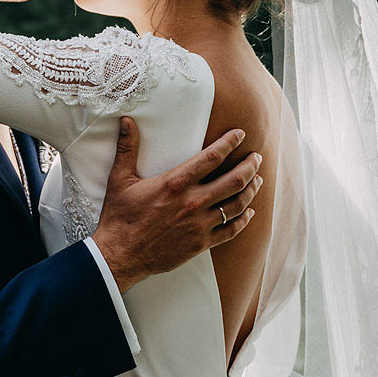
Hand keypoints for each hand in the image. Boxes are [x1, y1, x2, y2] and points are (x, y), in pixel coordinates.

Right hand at [90, 117, 261, 291]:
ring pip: (237, 204)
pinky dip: (244, 220)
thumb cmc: (119, 217)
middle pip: (234, 180)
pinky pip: (231, 230)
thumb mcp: (120, 179)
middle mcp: (192, 202)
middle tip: (256, 157)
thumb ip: (127, 148)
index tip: (240, 134)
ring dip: (251, 189)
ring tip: (258, 179)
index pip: (212, 157)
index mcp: (175, 183)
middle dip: (249, 166)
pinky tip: (249, 212)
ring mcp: (199, 225)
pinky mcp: (201, 243)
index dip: (230, 142)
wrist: (120, 255)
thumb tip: (127, 121)